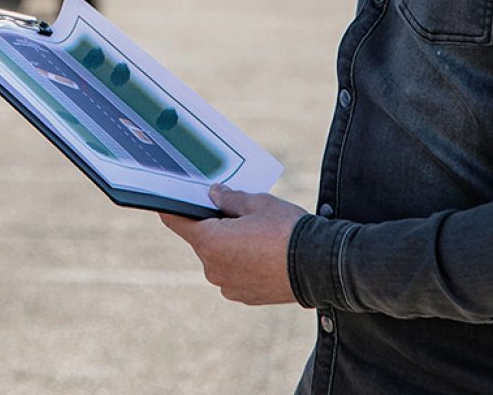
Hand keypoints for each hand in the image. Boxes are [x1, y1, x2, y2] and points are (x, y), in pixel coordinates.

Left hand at [160, 184, 307, 305]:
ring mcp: (228, 286)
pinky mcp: (245, 297)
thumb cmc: (287, 230)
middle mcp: (213, 268)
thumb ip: (229, 198)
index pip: (176, 221)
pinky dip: (243, 263)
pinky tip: (264, 253)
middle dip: (215, 225)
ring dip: (230, 245)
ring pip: (220, 258)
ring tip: (258, 234)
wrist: (321, 267)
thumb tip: (214, 194)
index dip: (173, 207)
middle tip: (238, 212)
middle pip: (203, 239)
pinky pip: (235, 274)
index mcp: (209, 242)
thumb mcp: (258, 203)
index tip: (170, 199)